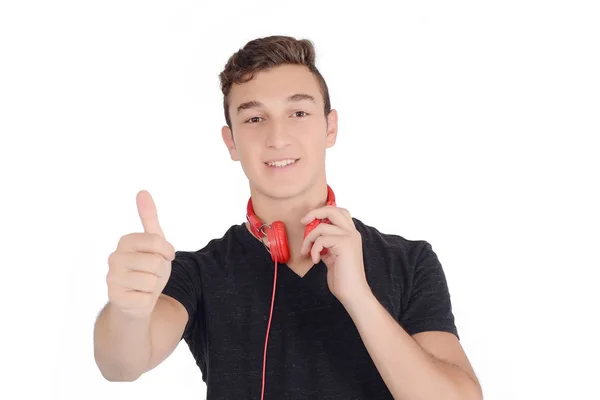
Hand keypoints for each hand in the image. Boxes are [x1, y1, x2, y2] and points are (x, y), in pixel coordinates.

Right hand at [106, 190, 174, 318]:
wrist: (137, 300)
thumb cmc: (147, 269)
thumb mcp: (153, 242)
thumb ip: (149, 218)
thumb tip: (143, 191)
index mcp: (125, 241)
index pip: (157, 241)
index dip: (167, 251)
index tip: (164, 256)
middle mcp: (114, 258)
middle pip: (155, 262)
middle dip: (160, 271)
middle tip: (151, 274)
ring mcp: (112, 279)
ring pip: (152, 281)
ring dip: (154, 286)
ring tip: (144, 285)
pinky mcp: (115, 298)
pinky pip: (147, 298)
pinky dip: (148, 299)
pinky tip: (138, 297)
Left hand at [299, 206, 370, 304]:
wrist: (352, 292)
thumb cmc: (342, 278)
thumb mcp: (332, 256)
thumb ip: (326, 245)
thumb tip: (314, 239)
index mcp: (351, 234)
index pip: (338, 212)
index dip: (322, 212)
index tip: (308, 221)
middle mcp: (352, 232)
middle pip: (333, 210)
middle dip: (315, 213)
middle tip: (303, 222)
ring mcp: (349, 237)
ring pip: (322, 226)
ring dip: (309, 239)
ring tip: (306, 251)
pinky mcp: (344, 244)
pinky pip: (321, 239)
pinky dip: (314, 249)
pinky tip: (316, 260)